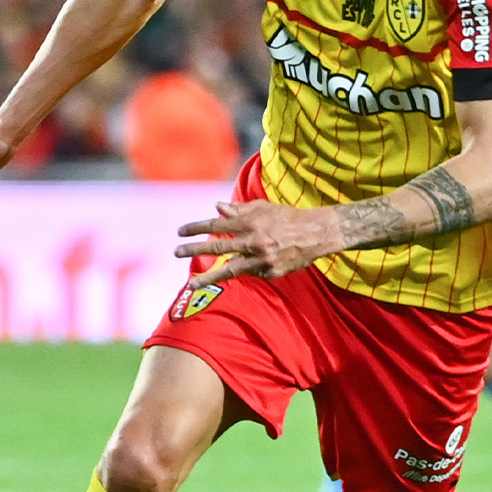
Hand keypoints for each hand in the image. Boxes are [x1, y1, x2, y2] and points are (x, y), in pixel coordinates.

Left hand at [174, 200, 342, 287]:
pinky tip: (241, 271)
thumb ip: (239, 210)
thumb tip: (217, 207)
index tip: (180, 232)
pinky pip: (252, 273)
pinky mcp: (271, 272)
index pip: (216, 225)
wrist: (316, 233)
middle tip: (175, 252)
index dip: (196, 228)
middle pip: (217, 247)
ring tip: (191, 283)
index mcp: (249, 223)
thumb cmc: (287, 217)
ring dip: (208, 277)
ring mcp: (262, 259)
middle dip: (194, 250)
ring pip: (230, 270)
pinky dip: (244, 271)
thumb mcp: (263, 208)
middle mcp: (253, 241)